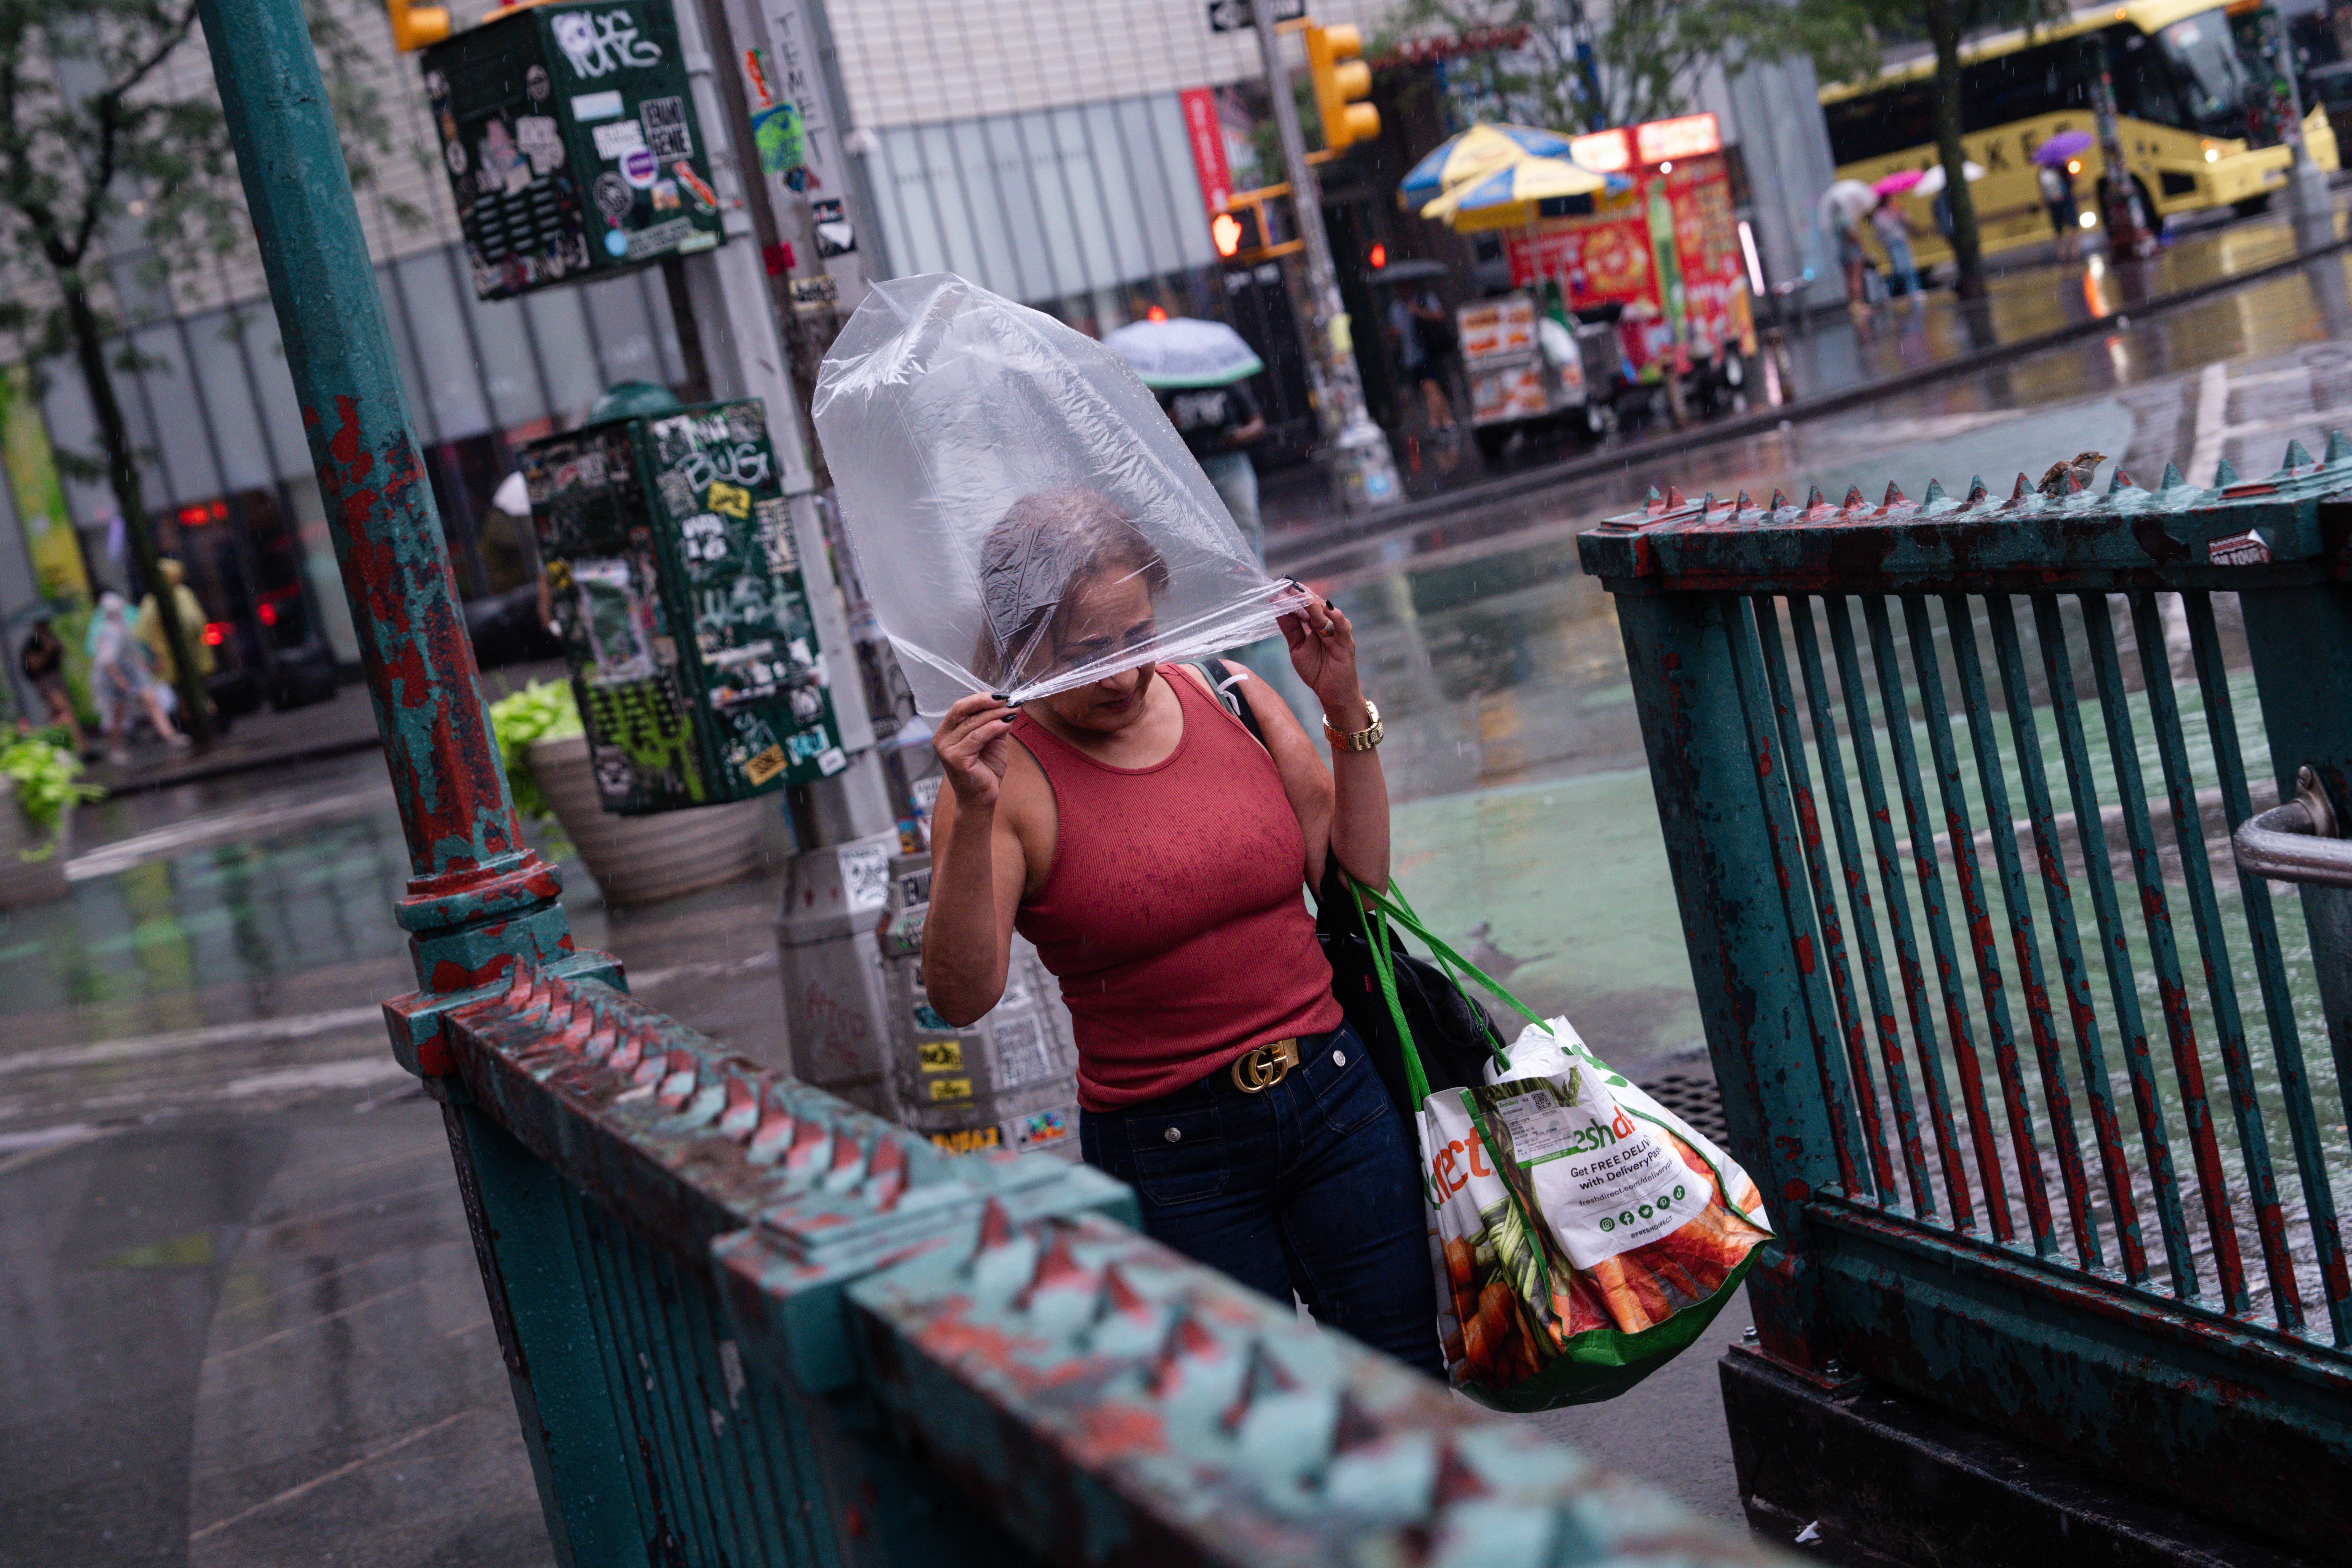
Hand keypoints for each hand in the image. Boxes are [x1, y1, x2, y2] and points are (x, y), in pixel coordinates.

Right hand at [934, 693, 1018, 808]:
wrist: (982, 799)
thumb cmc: (985, 771)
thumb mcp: (992, 742)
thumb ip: (995, 724)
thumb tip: (1008, 705)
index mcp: (946, 732)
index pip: (960, 708)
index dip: (980, 698)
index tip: (1002, 695)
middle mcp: (941, 739)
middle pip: (963, 711)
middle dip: (987, 702)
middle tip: (1008, 699)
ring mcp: (946, 749)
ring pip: (972, 723)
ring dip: (995, 714)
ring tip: (1013, 710)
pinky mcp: (956, 759)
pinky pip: (977, 736)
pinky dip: (994, 727)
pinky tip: (1006, 723)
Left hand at [1278, 591, 1366, 727]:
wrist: (1332, 693)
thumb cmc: (1317, 670)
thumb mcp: (1297, 647)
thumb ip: (1290, 628)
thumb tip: (1276, 607)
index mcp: (1317, 624)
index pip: (1305, 605)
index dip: (1293, 596)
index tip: (1279, 586)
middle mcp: (1328, 625)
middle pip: (1315, 605)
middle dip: (1301, 595)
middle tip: (1287, 585)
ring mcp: (1338, 633)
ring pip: (1326, 614)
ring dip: (1313, 603)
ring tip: (1300, 594)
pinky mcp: (1347, 644)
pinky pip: (1342, 628)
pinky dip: (1336, 618)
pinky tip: (1328, 609)